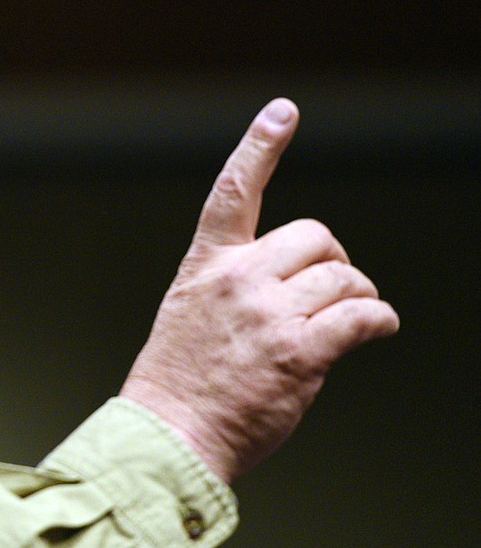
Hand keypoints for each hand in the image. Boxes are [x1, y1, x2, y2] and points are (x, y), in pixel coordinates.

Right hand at [120, 99, 398, 483]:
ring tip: (345, 323)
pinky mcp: (299, 352)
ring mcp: (268, 315)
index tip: (282, 112)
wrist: (168, 436)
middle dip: (333, 262)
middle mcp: (238, 280)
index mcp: (207, 267)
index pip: (232, 192)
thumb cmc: (178, 384)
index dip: (259, 147)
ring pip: (344, 278)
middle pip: (316, 237)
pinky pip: (362, 318)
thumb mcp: (189, 314)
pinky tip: (375, 329)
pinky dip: (378, 321)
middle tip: (329, 292)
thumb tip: (298, 285)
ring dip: (356, 298)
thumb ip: (234, 287)